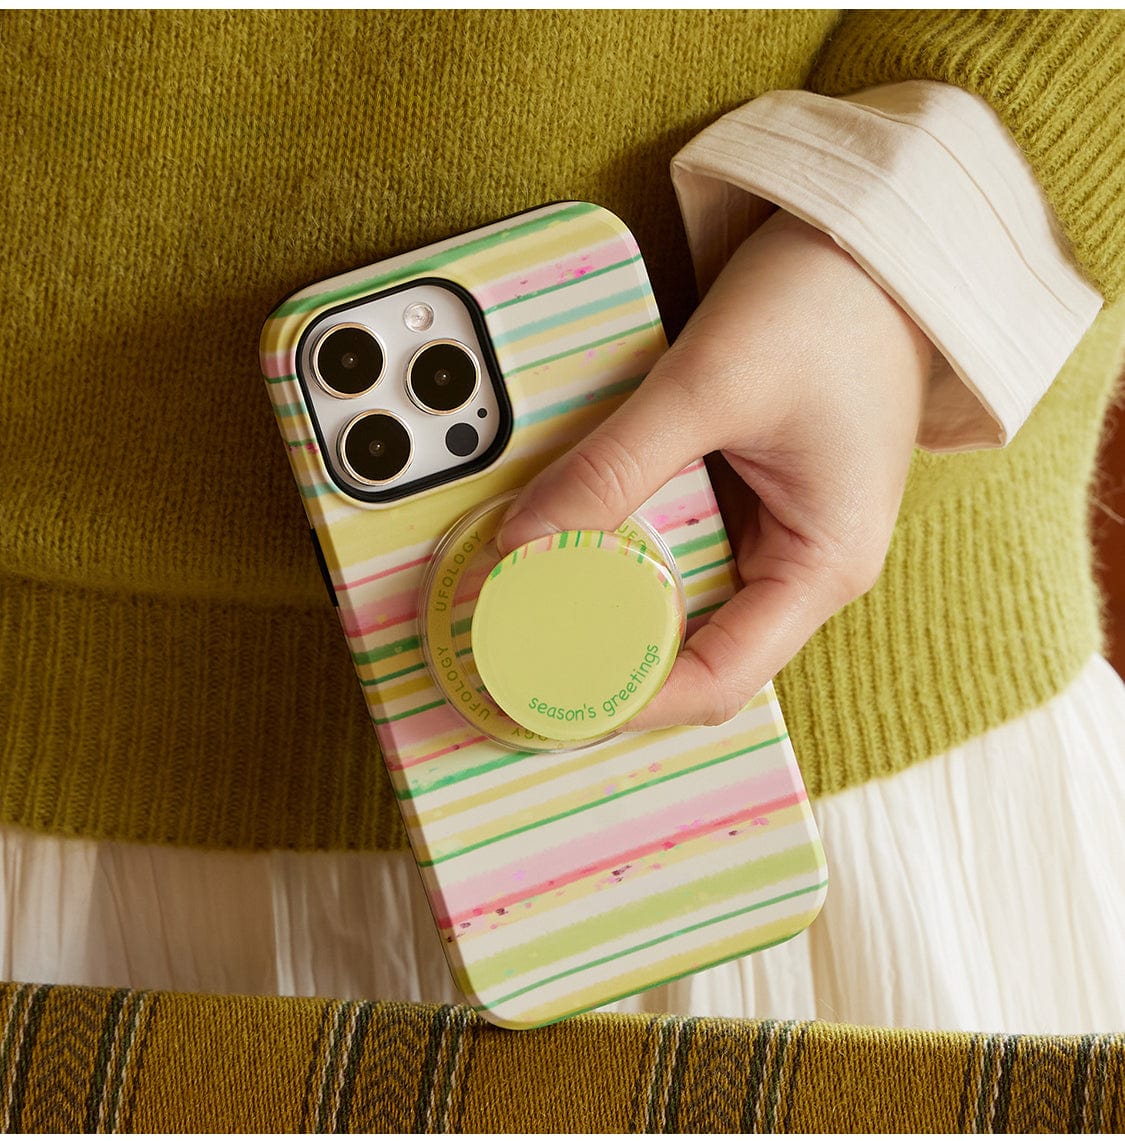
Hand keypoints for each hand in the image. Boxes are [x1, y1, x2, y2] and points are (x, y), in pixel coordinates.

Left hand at [496, 210, 932, 728]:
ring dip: (612, 606)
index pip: (720, 679)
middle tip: (521, 652)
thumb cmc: (826, 309)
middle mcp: (803, 567)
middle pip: (696, 652)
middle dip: (610, 658)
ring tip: (534, 604)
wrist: (870, 245)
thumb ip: (613, 468)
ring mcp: (778, 536)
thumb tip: (521, 539)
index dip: (632, 701)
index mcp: (822, 565)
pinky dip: (626, 556)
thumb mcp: (708, 386)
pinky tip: (576, 546)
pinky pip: (682, 552)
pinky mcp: (751, 502)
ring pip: (683, 604)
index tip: (550, 696)